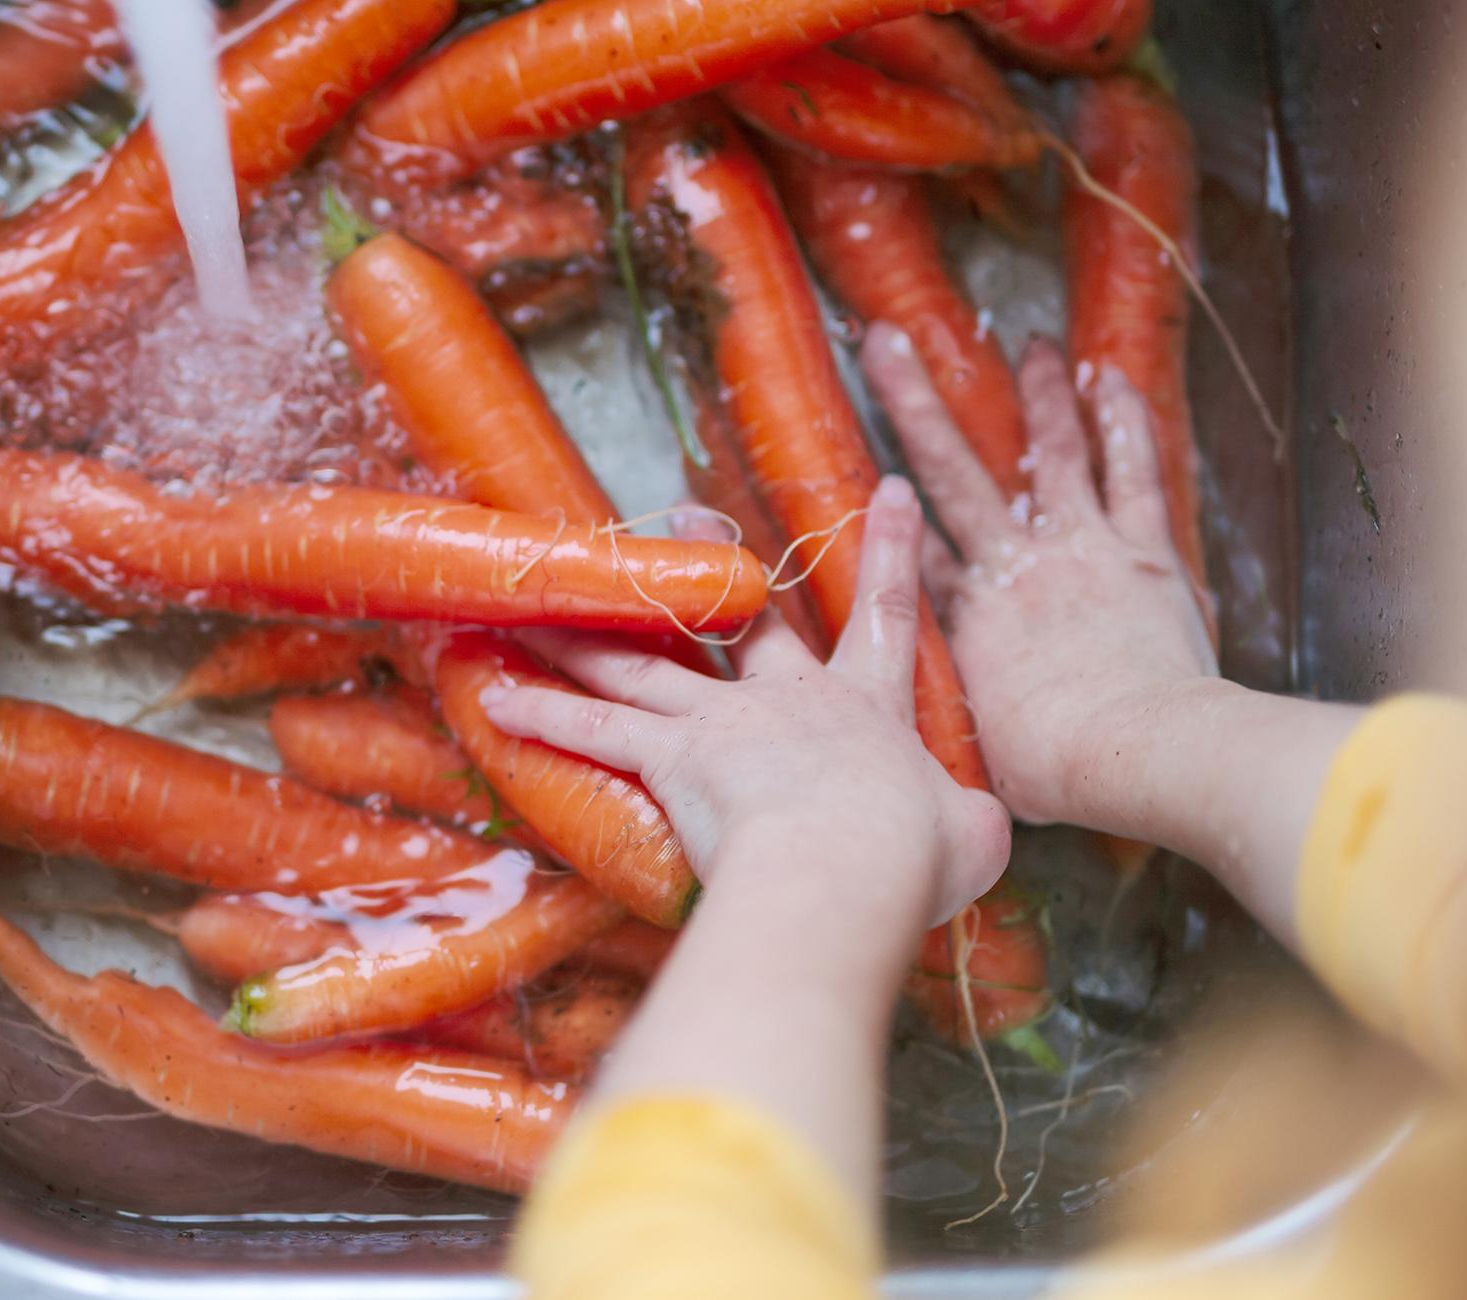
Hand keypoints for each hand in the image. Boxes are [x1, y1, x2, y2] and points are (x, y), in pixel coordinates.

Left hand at [478, 476, 1009, 931]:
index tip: (889, 492)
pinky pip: (593, 730)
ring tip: (536, 609)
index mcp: (868, 708)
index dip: (892, 553)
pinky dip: (542, 712)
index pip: (888, 617)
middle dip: (712, 567)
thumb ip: (967, 823)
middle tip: (685, 517)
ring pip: (642, 667)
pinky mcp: (670, 756)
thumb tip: (972, 832)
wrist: (850, 860)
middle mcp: (789, 700)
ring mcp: (723, 721)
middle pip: (742, 624)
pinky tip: (494, 697)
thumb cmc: (914, 853)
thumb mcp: (970, 837)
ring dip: (584, 637)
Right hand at [861, 324, 1216, 826]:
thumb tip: (914, 744)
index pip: (909, 542)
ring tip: (1028, 344)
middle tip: (888, 342)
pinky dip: (1124, 424)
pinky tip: (1110, 380)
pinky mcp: (1143, 551)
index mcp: (964, 614)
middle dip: (917, 399)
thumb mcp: (977, 751)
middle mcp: (1013, 564)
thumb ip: (949, 720)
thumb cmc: (1055, 768)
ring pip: (1052, 453)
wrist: (1136, 752)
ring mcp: (1080, 548)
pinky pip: (1134, 473)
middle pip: (952, 468)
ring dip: (1038, 396)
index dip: (880, 499)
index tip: (858, 457)